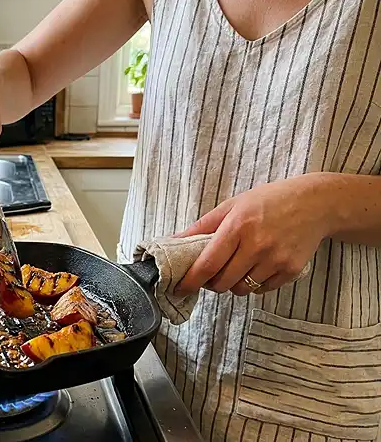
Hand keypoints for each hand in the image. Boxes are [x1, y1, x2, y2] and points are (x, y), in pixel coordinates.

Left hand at [174, 173, 335, 295]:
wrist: (316, 204)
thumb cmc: (269, 201)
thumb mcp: (233, 205)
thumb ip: (202, 226)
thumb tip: (173, 241)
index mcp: (238, 227)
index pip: (208, 264)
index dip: (191, 280)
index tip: (179, 288)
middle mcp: (257, 246)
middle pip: (222, 282)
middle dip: (211, 283)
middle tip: (211, 273)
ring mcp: (276, 260)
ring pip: (241, 289)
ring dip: (232, 284)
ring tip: (236, 266)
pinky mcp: (291, 271)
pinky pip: (262, 290)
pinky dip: (253, 284)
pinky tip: (257, 266)